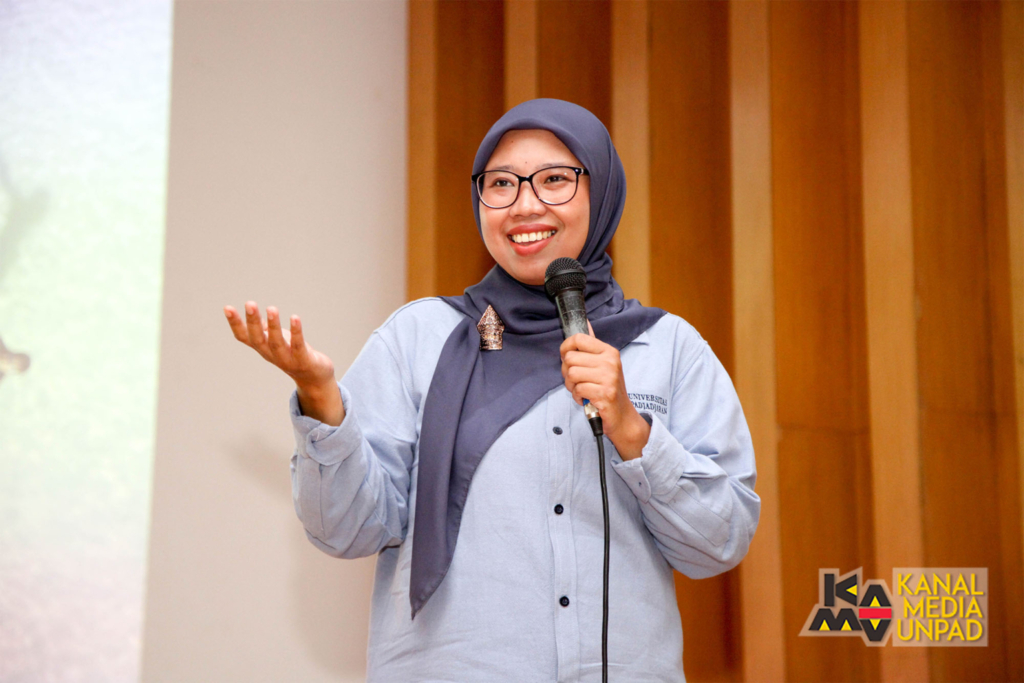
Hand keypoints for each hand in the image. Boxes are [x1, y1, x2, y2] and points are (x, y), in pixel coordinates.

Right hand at [224, 301, 343, 424]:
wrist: (313, 378)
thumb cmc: (292, 353)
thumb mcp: (276, 340)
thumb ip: (265, 329)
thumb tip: (253, 314)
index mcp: (262, 348)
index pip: (244, 337)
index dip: (235, 324)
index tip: (227, 307)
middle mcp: (271, 354)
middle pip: (258, 339)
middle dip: (253, 322)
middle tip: (249, 303)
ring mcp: (286, 359)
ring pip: (277, 343)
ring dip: (274, 326)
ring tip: (271, 308)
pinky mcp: (303, 360)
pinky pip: (298, 345)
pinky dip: (296, 332)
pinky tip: (295, 318)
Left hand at [559, 323, 649, 459]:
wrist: (622, 416)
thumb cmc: (608, 389)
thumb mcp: (603, 365)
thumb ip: (591, 347)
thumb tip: (584, 322)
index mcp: (609, 351)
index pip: (579, 338)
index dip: (565, 347)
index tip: (566, 357)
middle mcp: (610, 362)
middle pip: (570, 358)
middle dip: (566, 372)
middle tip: (576, 380)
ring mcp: (609, 377)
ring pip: (571, 374)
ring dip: (571, 386)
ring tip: (581, 390)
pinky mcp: (604, 393)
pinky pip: (578, 389)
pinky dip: (577, 397)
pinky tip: (586, 399)